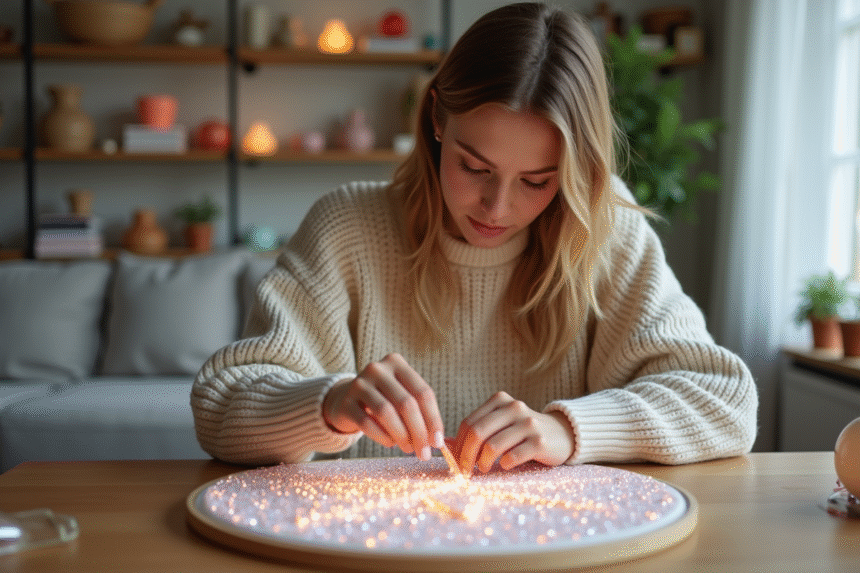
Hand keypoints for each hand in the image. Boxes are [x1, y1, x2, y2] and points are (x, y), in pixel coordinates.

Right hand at [322, 353, 443, 459]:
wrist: (345, 400)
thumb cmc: (382, 400)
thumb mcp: (401, 396)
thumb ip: (419, 412)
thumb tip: (436, 441)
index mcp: (396, 363)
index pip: (423, 392)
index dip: (433, 419)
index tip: (438, 442)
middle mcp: (377, 369)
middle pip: (406, 403)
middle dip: (419, 432)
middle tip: (424, 453)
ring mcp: (359, 384)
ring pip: (387, 413)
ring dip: (402, 436)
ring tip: (408, 449)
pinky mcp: (345, 402)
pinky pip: (367, 423)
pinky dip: (383, 437)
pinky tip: (390, 444)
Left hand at [453, 391, 574, 473]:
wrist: (561, 435)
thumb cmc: (523, 433)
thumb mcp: (500, 426)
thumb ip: (475, 432)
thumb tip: (443, 444)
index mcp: (500, 400)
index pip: (469, 423)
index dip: (458, 445)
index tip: (457, 461)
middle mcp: (514, 407)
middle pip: (477, 433)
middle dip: (466, 455)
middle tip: (466, 470)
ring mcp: (528, 423)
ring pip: (493, 446)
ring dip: (483, 463)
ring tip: (484, 468)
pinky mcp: (540, 441)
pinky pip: (513, 456)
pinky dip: (504, 465)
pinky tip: (506, 466)